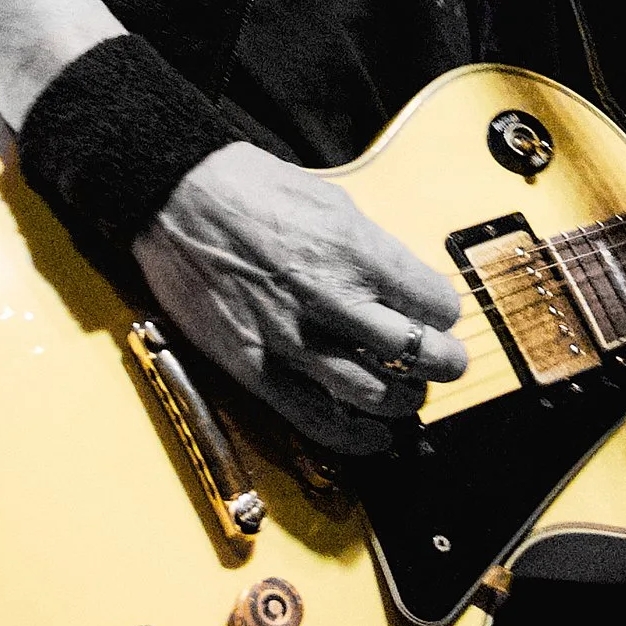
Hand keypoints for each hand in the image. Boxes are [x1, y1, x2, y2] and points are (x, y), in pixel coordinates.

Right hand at [134, 141, 467, 455]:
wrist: (178, 196)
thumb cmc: (252, 188)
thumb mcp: (333, 202)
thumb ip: (371, 250)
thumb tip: (400, 286)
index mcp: (357, 252)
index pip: (435, 304)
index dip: (444, 313)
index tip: (438, 317)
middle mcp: (332, 299)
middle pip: (419, 354)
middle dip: (445, 364)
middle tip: (447, 364)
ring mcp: (293, 339)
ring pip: (376, 394)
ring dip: (404, 401)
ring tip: (408, 396)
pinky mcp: (256, 367)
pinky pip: (316, 419)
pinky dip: (355, 436)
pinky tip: (373, 437)